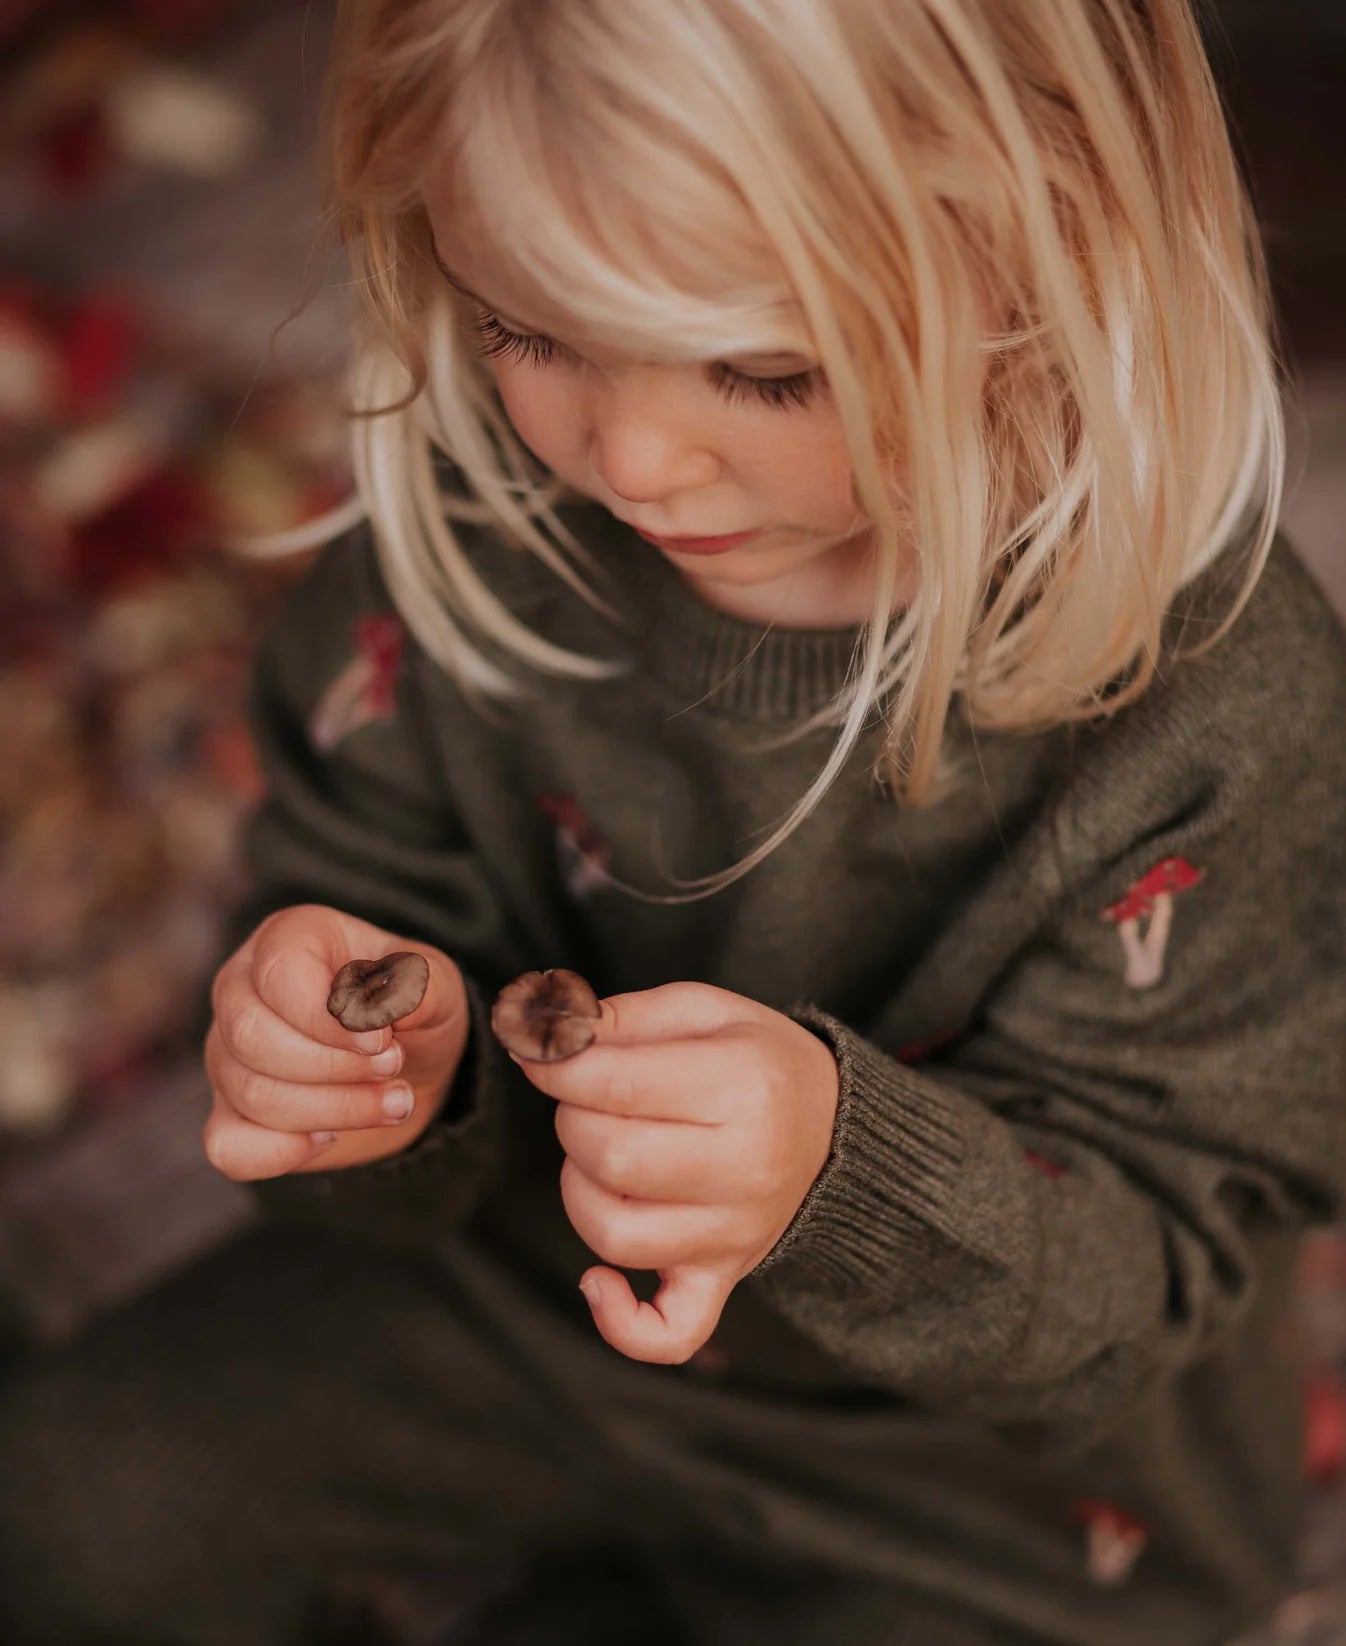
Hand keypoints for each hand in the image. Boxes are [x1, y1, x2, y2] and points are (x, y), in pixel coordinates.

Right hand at [203, 904, 467, 1179]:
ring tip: (394, 1101)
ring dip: (334, 1109)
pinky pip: (228, 1145)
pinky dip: (282, 1152)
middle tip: (393, 1067)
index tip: (383, 1039)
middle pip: (252, 1036)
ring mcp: (228, 1054)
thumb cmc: (413, 1009)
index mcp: (288, 938)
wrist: (410, 1067)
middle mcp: (241, 989)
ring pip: (251, 1093)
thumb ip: (415, 987)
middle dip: (334, 1067)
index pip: (280, 973)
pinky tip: (329, 1138)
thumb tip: (377, 1014)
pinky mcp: (232, 1113)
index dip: (330, 1018)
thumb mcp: (435, 985)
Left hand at [514, 982, 839, 1363]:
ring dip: (578, 1191)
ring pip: (614, 1235)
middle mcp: (746, 1167)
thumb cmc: (755, 1060)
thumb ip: (621, 1017)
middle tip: (587, 1100)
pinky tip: (598, 1282)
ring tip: (597, 1161)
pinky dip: (620, 1322)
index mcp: (744, 1086)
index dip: (557, 1065)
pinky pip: (668, 1332)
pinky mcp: (722, 1278)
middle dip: (572, 1120)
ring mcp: (734, 1233)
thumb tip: (543, 1034)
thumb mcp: (701, 1010)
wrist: (835, 1129)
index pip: (616, 1085)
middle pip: (609, 1159)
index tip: (543, 1051)